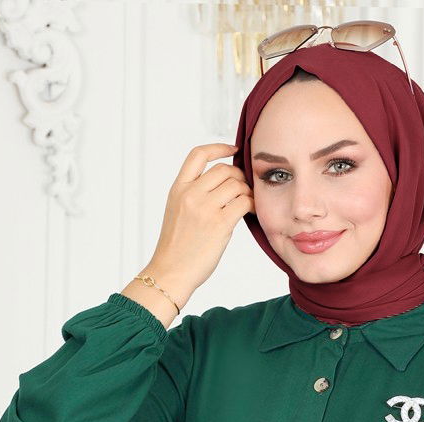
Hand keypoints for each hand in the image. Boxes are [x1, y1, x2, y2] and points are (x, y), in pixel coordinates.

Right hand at [146, 142, 255, 303]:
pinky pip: (244, 203)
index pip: (198, 154)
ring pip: (236, 185)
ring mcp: (204, 208)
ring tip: (247, 202)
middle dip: (238, 175)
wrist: (171, 272)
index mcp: (178, 188)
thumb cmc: (176, 248)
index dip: (219, 147)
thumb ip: (194, 194)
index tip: (233, 149)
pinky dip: (252, 204)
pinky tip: (250, 211)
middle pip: (223, 169)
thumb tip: (223, 184)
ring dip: (247, 192)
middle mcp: (190, 194)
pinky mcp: (220, 224)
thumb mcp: (177, 211)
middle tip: (244, 188)